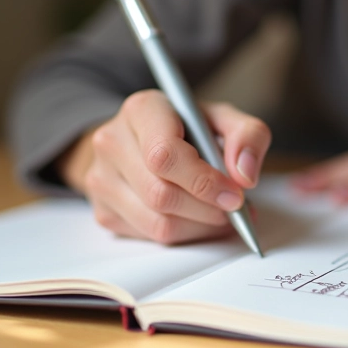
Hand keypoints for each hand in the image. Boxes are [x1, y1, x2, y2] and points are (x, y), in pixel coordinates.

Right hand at [58, 90, 271, 243]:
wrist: (142, 139)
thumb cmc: (185, 128)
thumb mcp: (222, 118)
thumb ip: (247, 135)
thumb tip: (245, 176)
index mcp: (141, 110)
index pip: (165, 155)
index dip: (204, 181)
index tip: (236, 195)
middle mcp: (112, 142)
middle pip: (161, 194)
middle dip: (208, 209)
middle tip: (235, 209)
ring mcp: (101, 179)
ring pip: (157, 223)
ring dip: (200, 226)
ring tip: (221, 214)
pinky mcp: (103, 210)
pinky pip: (150, 237)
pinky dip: (185, 234)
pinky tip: (197, 218)